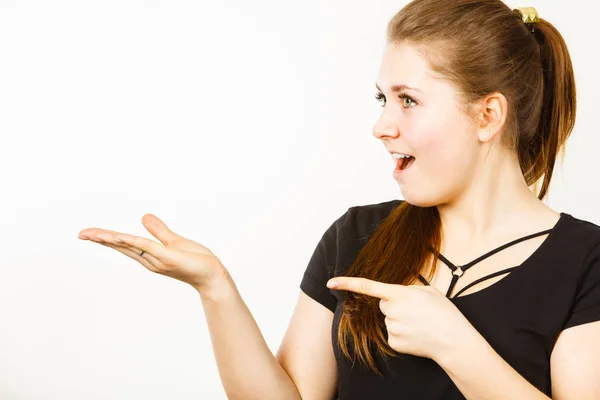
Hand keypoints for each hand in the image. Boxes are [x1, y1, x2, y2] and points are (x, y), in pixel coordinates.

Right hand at [78, 213, 229, 292]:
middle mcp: (149, 259)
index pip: (123, 243)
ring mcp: (158, 260)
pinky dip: (135, 242)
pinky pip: (149, 248)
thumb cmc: (195, 260)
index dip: (106, 237)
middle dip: (101, 239)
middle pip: (121, 246)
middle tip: (81, 234)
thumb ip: (158, 230)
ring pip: (130, 247)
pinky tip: (122, 237)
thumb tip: (143, 217)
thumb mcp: (173, 241)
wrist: (212, 275)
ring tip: (93, 235)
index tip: (87, 233)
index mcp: (149, 254)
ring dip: (112, 240)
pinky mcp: (169, 258)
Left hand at [326, 277, 471, 360]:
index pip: (368, 287)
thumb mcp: (429, 292)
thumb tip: (394, 294)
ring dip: (399, 320)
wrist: (454, 341)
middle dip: (393, 305)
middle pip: (382, 305)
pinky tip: (416, 335)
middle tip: (415, 311)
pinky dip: (402, 334)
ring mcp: (392, 328)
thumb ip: (408, 289)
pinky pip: (391, 334)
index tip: (330, 282)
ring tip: (419, 323)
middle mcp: (392, 311)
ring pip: (388, 320)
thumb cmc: (444, 313)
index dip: (347, 283)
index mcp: (400, 294)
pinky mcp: (393, 342)